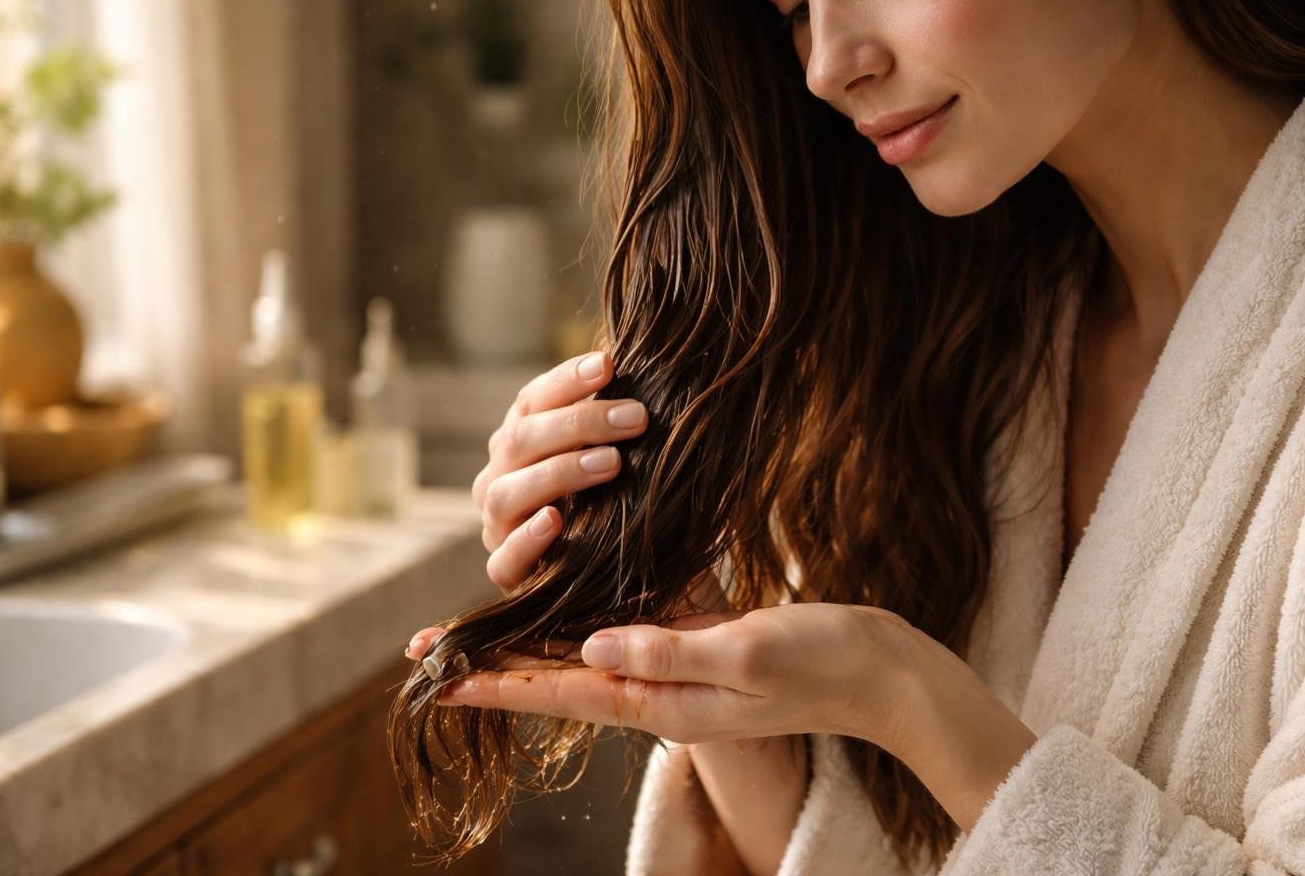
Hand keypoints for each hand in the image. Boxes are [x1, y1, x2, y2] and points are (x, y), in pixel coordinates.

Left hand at [426, 602, 921, 753]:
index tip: (440, 676)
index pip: (565, 691)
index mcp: (665, 703)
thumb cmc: (821, 662)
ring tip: (474, 631)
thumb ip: (672, 652)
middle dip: (495, 664)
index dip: (500, 681)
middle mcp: (659, 693)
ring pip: (583, 657)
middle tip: (428, 652)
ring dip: (528, 644)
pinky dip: (581, 621)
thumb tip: (594, 645)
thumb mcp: (749, 653)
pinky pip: (622, 638)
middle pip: (559, 679)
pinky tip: (559, 601)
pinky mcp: (694, 648)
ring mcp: (675, 673)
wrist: (876, 672)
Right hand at [472, 350, 647, 592]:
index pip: (534, 400)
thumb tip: (659, 372)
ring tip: (612, 463)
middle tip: (636, 417)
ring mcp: (498, 526)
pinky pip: (504, 558)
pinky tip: (557, 520)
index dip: (567, 380)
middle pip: (521, 440)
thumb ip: (620, 423)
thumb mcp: (620, 457)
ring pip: (507, 493)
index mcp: (522, 439)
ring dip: (560, 472)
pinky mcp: (506, 573)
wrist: (626, 580)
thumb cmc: (621, 504)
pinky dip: (528, 537)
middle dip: (579, 423)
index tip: (610, 365)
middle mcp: (500, 477)